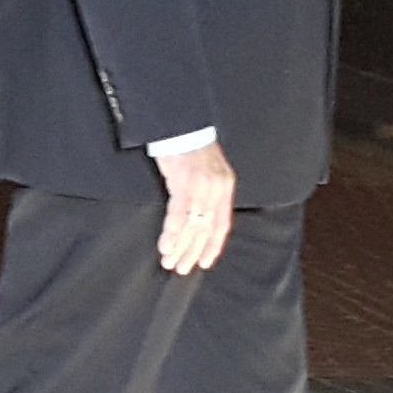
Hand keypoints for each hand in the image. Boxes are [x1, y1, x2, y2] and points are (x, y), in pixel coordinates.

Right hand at [152, 139, 236, 276]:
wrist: (182, 124)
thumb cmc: (189, 146)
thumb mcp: (205, 170)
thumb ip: (206, 191)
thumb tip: (198, 215)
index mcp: (225, 186)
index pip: (222, 224)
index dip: (213, 245)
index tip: (204, 262)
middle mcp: (218, 189)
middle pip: (206, 228)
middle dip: (193, 251)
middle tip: (182, 268)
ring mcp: (203, 187)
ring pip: (193, 225)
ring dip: (180, 246)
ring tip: (169, 261)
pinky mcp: (185, 182)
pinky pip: (180, 214)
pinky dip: (173, 232)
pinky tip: (166, 245)